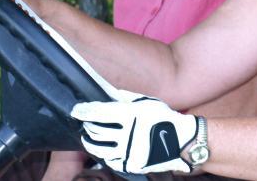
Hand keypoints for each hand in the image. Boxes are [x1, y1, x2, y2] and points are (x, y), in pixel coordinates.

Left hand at [71, 93, 197, 174]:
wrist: (180, 141)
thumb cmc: (163, 118)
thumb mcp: (146, 102)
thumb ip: (126, 98)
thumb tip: (108, 92)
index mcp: (131, 115)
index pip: (99, 112)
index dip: (84, 111)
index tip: (76, 110)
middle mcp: (127, 134)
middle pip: (96, 130)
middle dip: (87, 125)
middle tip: (85, 122)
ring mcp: (128, 152)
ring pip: (98, 148)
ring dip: (90, 141)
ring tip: (88, 136)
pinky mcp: (129, 165)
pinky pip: (109, 160)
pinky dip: (103, 154)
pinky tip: (103, 149)